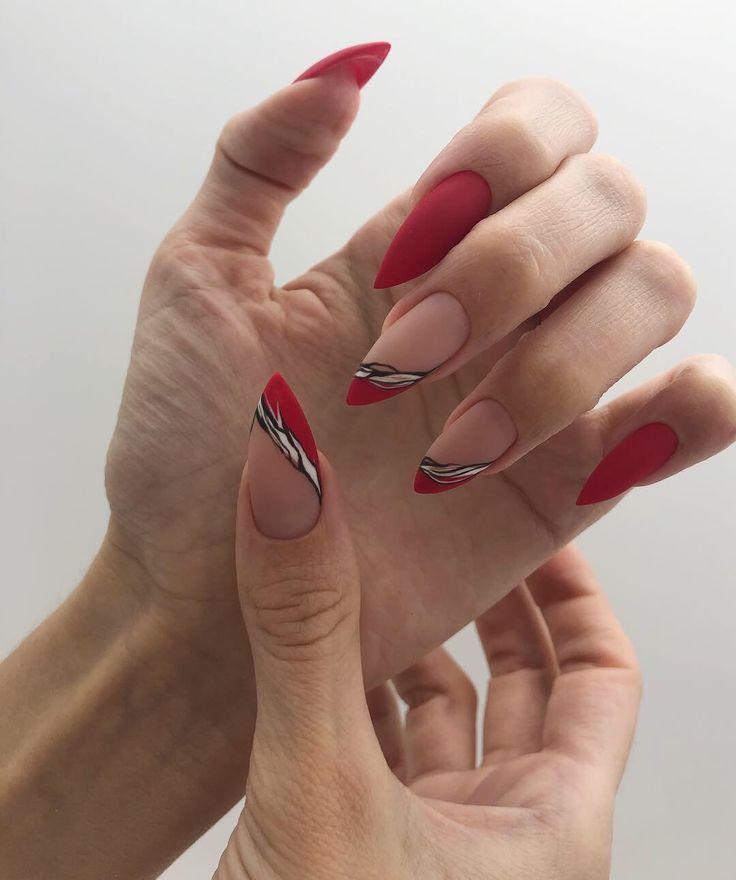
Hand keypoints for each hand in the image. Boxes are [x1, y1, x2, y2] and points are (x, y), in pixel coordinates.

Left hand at [105, 44, 734, 680]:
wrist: (207, 601)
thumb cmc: (187, 455)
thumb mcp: (195, 286)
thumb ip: (260, 163)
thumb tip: (352, 68)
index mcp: (414, 248)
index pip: (536, 134)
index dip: (504, 161)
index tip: (405, 251)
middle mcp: (492, 306)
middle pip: (608, 202)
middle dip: (518, 268)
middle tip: (406, 358)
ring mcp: (537, 390)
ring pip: (654, 293)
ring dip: (567, 356)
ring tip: (454, 447)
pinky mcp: (567, 485)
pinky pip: (688, 418)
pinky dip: (695, 408)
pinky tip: (625, 434)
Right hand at [201, 421, 640, 879]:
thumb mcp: (317, 787)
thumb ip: (305, 632)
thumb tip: (290, 479)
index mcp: (551, 832)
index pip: (602, 675)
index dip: (574, 589)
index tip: (534, 512)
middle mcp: (504, 842)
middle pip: (526, 689)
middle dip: (489, 604)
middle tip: (447, 525)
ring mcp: (432, 854)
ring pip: (443, 719)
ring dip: (411, 645)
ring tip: (372, 571)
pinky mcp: (363, 859)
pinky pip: (377, 752)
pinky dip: (355, 693)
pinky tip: (316, 652)